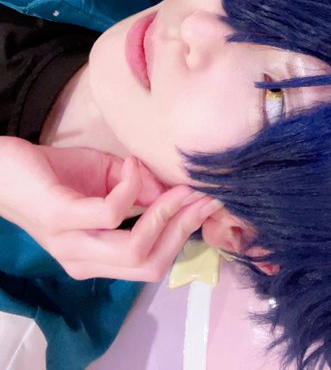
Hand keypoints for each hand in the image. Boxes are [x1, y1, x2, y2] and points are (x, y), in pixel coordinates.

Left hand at [0, 138, 220, 280]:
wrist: (4, 168)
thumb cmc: (55, 173)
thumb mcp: (107, 179)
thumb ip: (139, 189)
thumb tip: (174, 189)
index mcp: (98, 258)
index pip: (153, 263)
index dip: (185, 235)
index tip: (209, 203)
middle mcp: (86, 261)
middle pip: (150, 264)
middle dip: (183, 229)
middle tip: (202, 195)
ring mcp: (72, 244)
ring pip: (134, 250)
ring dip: (164, 215)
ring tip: (177, 186)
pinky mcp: (61, 219)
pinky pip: (110, 214)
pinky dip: (132, 188)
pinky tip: (134, 166)